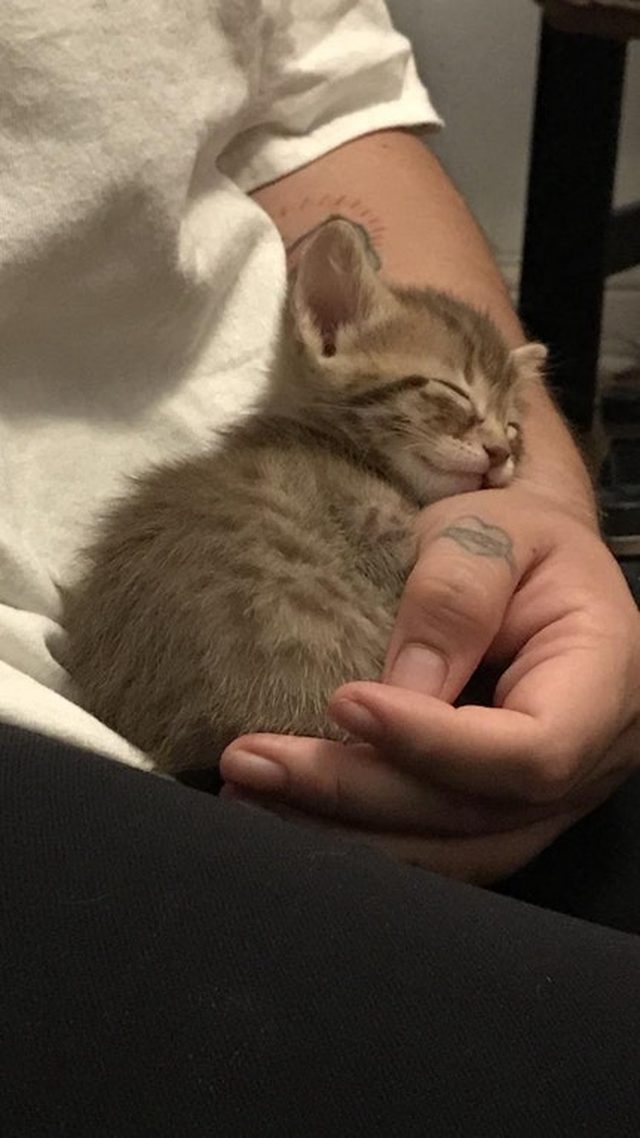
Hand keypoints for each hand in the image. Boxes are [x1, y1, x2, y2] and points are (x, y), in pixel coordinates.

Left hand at [220, 487, 639, 883]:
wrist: (526, 561)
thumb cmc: (515, 536)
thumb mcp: (492, 532)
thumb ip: (456, 597)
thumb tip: (400, 690)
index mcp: (603, 683)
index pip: (531, 748)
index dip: (434, 743)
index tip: (342, 700)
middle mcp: (586, 761)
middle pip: (473, 812)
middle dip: (356, 792)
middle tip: (253, 759)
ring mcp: (543, 799)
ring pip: (448, 849)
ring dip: (341, 830)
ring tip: (250, 792)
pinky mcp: (495, 811)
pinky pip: (433, 844)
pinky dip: (357, 835)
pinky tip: (284, 808)